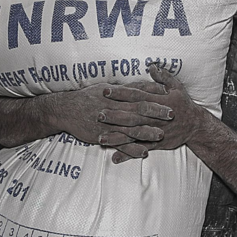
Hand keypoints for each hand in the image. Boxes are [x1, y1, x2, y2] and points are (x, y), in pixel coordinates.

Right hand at [47, 83, 166, 157]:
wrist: (65, 110)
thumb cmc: (89, 97)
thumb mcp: (106, 87)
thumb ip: (127, 88)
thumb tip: (146, 83)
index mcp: (114, 96)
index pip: (138, 94)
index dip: (153, 96)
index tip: (168, 96)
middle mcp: (112, 109)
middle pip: (137, 111)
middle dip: (155, 113)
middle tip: (171, 114)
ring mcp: (107, 124)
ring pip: (130, 129)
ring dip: (146, 132)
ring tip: (161, 135)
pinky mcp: (102, 137)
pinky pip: (120, 145)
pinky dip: (132, 150)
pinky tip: (144, 153)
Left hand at [101, 64, 211, 163]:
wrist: (196, 126)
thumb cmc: (184, 104)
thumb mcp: (177, 87)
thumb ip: (163, 77)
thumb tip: (151, 66)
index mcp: (158, 101)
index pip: (136, 96)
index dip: (121, 93)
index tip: (106, 91)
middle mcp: (154, 117)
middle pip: (132, 116)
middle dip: (114, 116)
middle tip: (98, 114)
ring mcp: (154, 131)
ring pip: (133, 135)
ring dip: (117, 137)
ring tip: (100, 138)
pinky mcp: (156, 143)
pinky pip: (140, 149)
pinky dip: (128, 154)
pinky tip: (115, 157)